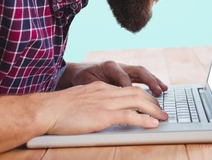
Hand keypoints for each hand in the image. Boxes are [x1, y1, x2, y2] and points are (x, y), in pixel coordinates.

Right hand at [47, 81, 167, 134]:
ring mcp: (105, 102)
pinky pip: (129, 115)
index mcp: (101, 87)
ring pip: (137, 101)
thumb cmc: (59, 108)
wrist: (48, 109)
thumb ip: (94, 101)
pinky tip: (152, 124)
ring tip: (163, 117)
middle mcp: (106, 91)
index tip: (151, 102)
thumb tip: (101, 110)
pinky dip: (144, 119)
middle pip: (136, 92)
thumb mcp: (80, 99)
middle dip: (152, 101)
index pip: (127, 88)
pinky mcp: (103, 115)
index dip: (142, 95)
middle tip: (162, 111)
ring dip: (153, 109)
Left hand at [57, 61, 167, 95]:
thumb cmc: (83, 79)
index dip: (128, 85)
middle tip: (158, 91)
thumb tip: (106, 96)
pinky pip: (141, 78)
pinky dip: (151, 83)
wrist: (80, 72)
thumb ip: (97, 87)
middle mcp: (119, 66)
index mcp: (109, 66)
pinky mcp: (127, 74)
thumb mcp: (87, 83)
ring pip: (142, 73)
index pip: (122, 75)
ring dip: (153, 81)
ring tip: (163, 90)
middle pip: (137, 70)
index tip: (133, 96)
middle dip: (149, 81)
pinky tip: (160, 89)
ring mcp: (125, 69)